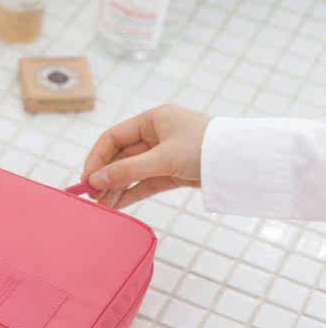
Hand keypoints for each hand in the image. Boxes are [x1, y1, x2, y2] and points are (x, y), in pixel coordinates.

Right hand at [82, 104, 209, 208]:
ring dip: (116, 188)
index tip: (87, 179)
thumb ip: (127, 170)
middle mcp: (155, 134)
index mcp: (152, 120)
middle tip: (92, 197)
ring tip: (103, 207)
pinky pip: (144, 183)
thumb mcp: (162, 159)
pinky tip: (117, 205)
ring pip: (131, 172)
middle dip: (105, 177)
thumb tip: (95, 181)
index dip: (97, 158)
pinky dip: (131, 193)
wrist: (240, 163)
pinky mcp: (171, 172)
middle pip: (120, 157)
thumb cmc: (204, 148)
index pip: (113, 138)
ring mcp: (163, 154)